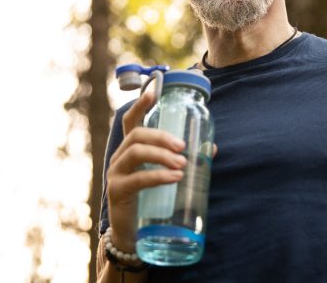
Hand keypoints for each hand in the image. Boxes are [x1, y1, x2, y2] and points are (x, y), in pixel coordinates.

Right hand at [105, 90, 187, 252]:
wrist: (134, 237)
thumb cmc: (152, 200)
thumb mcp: (166, 176)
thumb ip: (183, 160)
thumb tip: (210, 148)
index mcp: (132, 149)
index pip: (132, 121)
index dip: (141, 104)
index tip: (154, 90)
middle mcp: (120, 157)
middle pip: (137, 134)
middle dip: (161, 136)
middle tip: (183, 147)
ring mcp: (116, 173)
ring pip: (135, 152)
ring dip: (162, 155)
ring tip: (182, 164)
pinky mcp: (117, 191)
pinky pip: (137, 178)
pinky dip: (158, 176)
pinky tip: (175, 178)